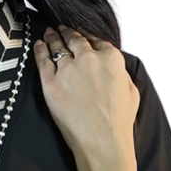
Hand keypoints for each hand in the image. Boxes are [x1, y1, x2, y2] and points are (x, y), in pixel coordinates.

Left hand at [33, 26, 139, 170]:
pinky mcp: (50, 83)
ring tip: (48, 32)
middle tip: (61, 28)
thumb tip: (113, 66)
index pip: (96, 40)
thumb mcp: (131, 91)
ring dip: (53, 37)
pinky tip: (38, 45)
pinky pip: (42, 61)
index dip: (87, 36)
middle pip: (75, 39)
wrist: (102, 142)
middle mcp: (89, 59)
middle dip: (68, 33)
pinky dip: (39, 50)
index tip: (81, 34)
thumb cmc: (119, 122)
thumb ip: (121, 73)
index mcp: (111, 58)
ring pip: (58, 47)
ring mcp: (68, 70)